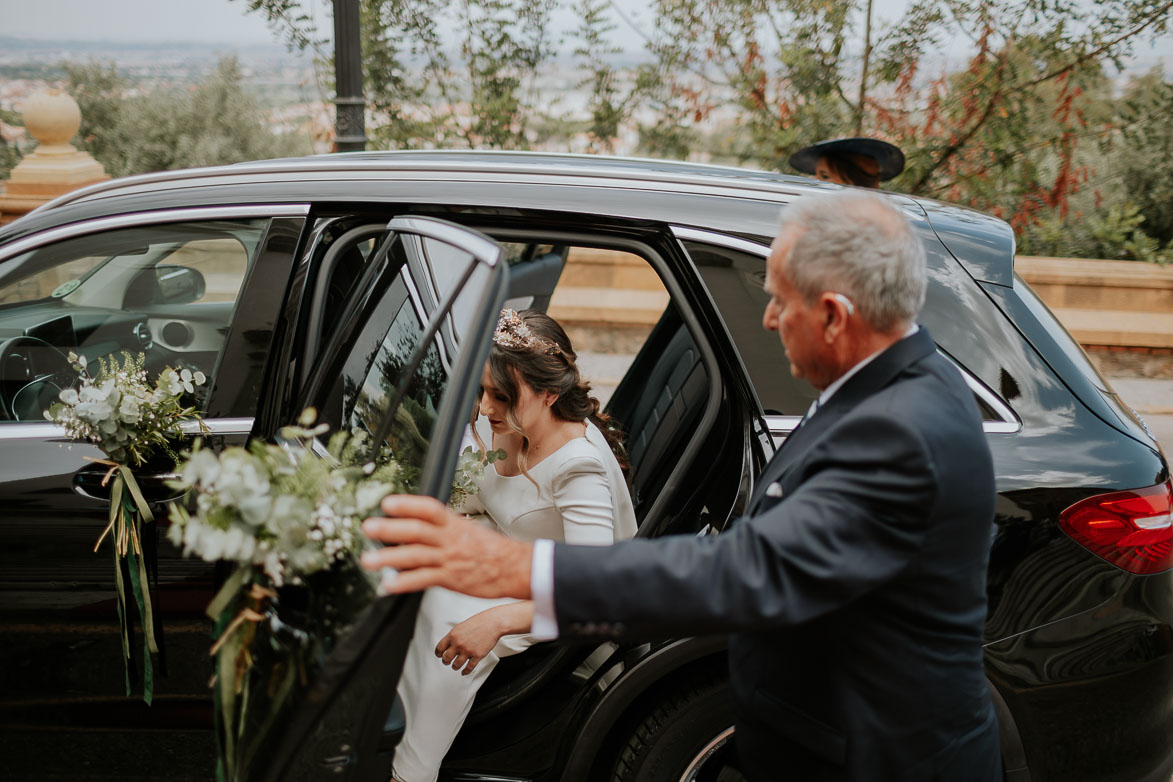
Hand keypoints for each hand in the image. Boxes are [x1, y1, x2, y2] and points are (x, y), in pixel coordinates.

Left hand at [361, 495, 533, 598]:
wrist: (515, 568)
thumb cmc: (491, 550)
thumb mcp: (467, 530)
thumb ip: (442, 528)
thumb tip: (416, 523)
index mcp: (453, 524)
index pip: (429, 509)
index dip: (408, 505)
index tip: (388, 503)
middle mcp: (449, 539)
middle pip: (417, 530)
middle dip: (390, 528)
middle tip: (369, 527)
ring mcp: (449, 559)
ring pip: (415, 555)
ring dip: (389, 558)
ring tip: (368, 560)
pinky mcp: (450, 578)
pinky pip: (424, 579)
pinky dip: (404, 582)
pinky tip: (388, 585)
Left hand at [436, 610, 503, 674]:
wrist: (493, 623)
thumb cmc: (479, 622)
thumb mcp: (461, 626)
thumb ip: (454, 635)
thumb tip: (448, 644)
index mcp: (453, 635)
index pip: (439, 648)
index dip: (438, 653)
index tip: (439, 655)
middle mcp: (459, 644)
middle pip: (446, 658)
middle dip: (445, 661)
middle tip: (447, 662)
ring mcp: (468, 650)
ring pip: (456, 665)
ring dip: (455, 667)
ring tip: (455, 666)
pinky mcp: (477, 656)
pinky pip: (468, 668)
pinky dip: (465, 671)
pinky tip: (464, 671)